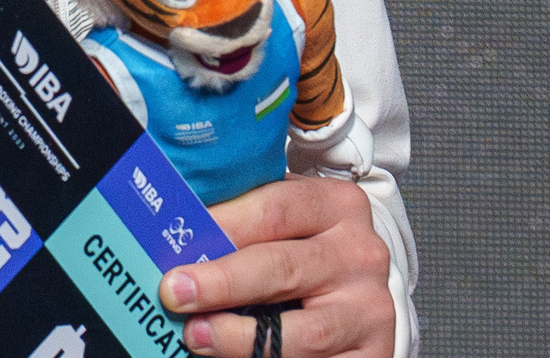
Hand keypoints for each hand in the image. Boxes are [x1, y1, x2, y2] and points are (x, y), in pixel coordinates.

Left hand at [161, 178, 392, 357]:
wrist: (360, 292)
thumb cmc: (309, 249)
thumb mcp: (289, 221)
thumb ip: (246, 218)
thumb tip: (180, 227)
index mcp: (338, 205)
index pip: (274, 209)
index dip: (223, 224)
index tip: (178, 239)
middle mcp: (360, 254)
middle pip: (282, 268)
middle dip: (222, 281)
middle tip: (175, 290)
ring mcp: (369, 308)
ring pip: (303, 331)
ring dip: (240, 336)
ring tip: (197, 334)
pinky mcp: (373, 353)